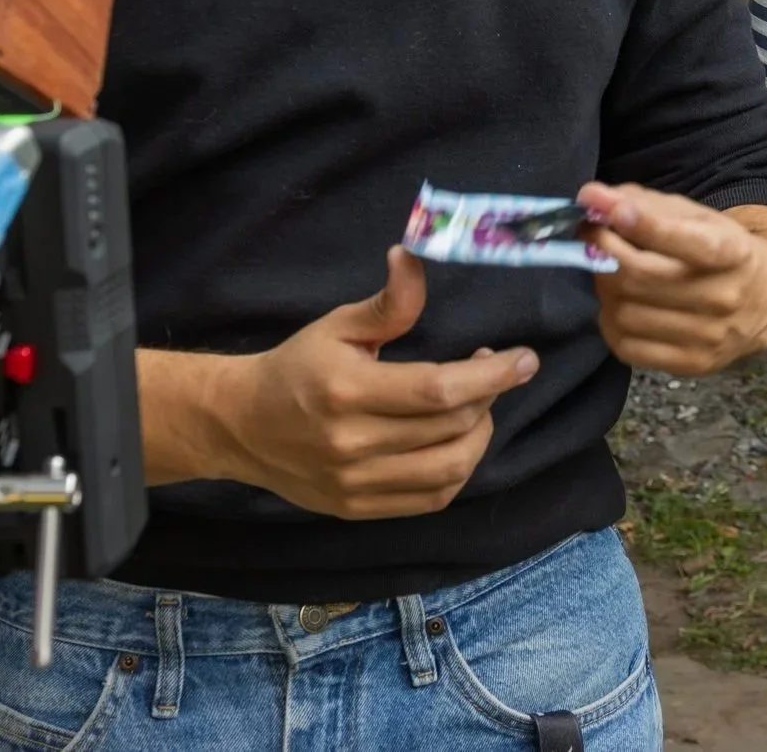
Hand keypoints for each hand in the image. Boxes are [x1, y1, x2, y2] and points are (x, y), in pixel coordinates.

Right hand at [216, 247, 538, 519]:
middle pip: (451, 428)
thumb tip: (413, 256)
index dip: (491, 375)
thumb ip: (387, 303)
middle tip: (490, 371)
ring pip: (449, 470)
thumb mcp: (337, 326)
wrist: (241, 426)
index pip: (437, 390)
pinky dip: (457, 471)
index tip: (525, 359)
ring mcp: (356, 484)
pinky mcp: (359, 509)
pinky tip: (457, 441)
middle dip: (488, 397)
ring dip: (480, 436)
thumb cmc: (296, 367)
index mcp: (347, 391)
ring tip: (476, 407)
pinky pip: (430, 498)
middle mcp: (352, 444)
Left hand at [583, 183, 766, 376]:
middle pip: (640, 278)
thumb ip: (645, 204)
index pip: (685, 241)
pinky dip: (611, 323)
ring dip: (604, 288)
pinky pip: (628, 347)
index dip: (643, 224)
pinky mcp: (694, 363)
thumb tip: (593, 198)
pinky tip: (620, 306)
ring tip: (611, 273)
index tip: (607, 209)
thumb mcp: (696, 217)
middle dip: (602, 253)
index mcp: (733, 251)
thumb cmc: (722, 249)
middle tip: (593, 238)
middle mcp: (725, 296)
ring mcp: (710, 336)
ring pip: (626, 313)